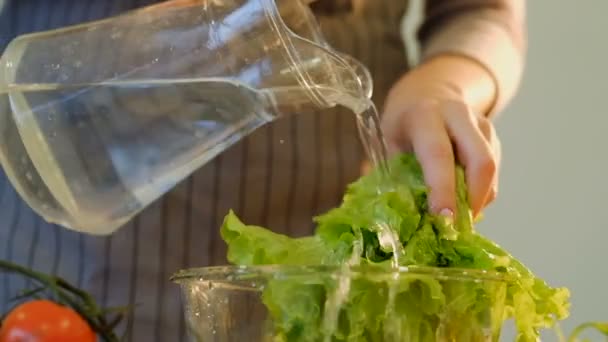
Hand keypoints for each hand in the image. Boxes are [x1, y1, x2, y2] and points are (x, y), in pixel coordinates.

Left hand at [380, 55, 500, 218]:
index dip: (442, 188)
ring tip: (458, 220)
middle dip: (473, 199)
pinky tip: (463, 203)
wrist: (430, 90)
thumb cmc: (405, 124)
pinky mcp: (493, 136)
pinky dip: (481, 193)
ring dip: (478, 200)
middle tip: (458, 228)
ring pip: (491, 169)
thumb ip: (396, 175)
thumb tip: (395, 217)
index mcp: (424, 115)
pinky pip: (493, 172)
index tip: (443, 218)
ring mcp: (481, 124)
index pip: (438, 154)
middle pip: (481, 160)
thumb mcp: (391, 141)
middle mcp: (458, 115)